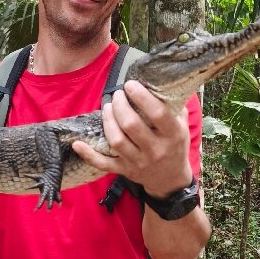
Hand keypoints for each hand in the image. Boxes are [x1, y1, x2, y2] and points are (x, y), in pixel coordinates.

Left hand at [72, 80, 192, 197]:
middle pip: (131, 125)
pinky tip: (77, 143)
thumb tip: (158, 79)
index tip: (130, 85)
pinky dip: (89, 155)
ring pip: (117, 141)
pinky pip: (104, 164)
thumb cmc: (175, 144)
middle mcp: (156, 150)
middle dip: (120, 106)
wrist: (170, 179)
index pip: (157, 113)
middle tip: (118, 95)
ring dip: (108, 121)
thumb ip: (173, 105)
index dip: (141, 97)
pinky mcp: (125, 171)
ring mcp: (139, 162)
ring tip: (108, 107)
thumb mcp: (182, 125)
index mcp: (173, 135)